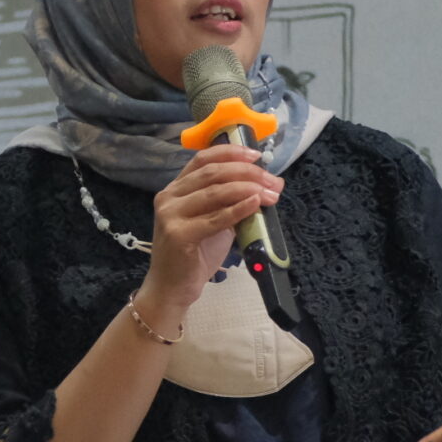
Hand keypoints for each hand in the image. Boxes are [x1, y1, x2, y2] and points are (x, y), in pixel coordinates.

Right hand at [135, 144, 279, 333]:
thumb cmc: (193, 256)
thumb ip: (232, 202)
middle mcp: (169, 197)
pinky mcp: (178, 234)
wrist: (172, 288)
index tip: (257, 155)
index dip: (231, 152)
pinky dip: (238, 209)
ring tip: (270, 194)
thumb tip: (268, 186)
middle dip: (248, 173)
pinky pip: (215, 217)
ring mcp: (170, 215)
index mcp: (175, 189)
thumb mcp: (214, 222)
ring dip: (248, 189)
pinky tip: (255, 204)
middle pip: (213, 173)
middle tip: (272, 181)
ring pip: (214, 191)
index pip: (203, 159)